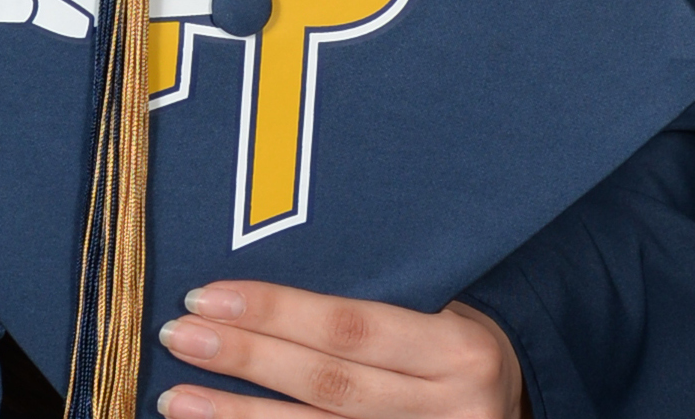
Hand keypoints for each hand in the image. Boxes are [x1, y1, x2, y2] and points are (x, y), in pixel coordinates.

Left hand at [156, 283, 527, 418]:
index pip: (350, 328)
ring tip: (175, 400)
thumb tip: (266, 287)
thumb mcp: (444, 313)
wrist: (519, 410)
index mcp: (458, 352)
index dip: (275, 313)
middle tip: (178, 336)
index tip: (207, 294)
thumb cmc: (464, 346)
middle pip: (326, 386)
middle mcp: (447, 413)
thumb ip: (376, 306)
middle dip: (244, 362)